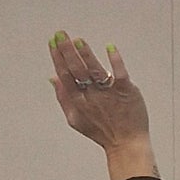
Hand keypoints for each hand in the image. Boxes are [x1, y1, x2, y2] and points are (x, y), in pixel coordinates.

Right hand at [49, 31, 150, 155]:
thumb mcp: (76, 119)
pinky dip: (115, 61)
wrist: (127, 145)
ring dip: (86, 54)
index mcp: (79, 102)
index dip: (58, 58)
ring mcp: (109, 94)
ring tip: (79, 41)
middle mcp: (92, 96)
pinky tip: (110, 48)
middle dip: (67, 50)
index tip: (52, 42)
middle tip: (61, 34)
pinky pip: (120, 74)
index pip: (65, 75)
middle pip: (77, 70)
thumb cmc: (102, 132)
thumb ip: (63, 98)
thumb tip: (52, 78)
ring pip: (95, 70)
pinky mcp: (126, 92)